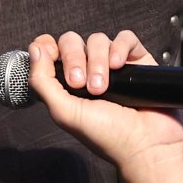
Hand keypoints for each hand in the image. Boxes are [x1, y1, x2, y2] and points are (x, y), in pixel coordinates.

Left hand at [26, 30, 182, 175]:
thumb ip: (43, 81)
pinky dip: (119, 47)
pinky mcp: (137, 62)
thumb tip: (35, 49)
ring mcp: (114, 67)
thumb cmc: (109, 137)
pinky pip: (125, 38)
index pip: (51, 53)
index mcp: (67, 87)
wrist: (147, 144)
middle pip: (72, 42)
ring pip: (97, 40)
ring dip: (97, 60)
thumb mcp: (64, 112)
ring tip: (104, 87)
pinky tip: (119, 66)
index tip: (49, 53)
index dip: (47, 47)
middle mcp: (88, 74)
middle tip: (80, 84)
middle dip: (74, 58)